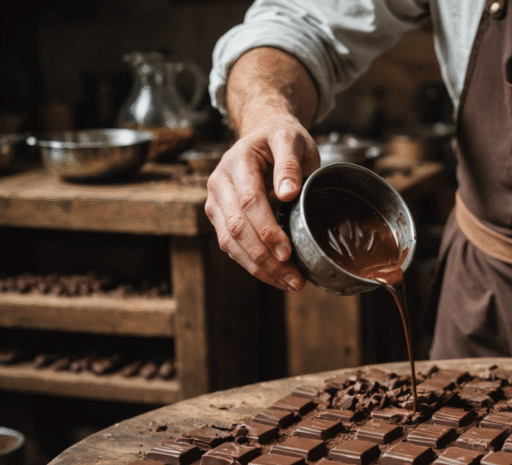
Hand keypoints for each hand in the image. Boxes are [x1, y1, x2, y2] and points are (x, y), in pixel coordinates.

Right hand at [205, 114, 319, 290]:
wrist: (264, 134)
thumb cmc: (282, 138)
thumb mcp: (292, 140)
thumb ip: (290, 164)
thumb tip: (288, 193)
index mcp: (237, 161)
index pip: (249, 202)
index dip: (267, 230)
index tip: (288, 251)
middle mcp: (219, 183)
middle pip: (237, 228)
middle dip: (265, 257)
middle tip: (294, 278)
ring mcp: (216, 202)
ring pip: (230, 243)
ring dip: (259, 268)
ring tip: (290, 283)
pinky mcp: (220, 217)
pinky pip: (231, 246)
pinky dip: (252, 265)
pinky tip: (276, 277)